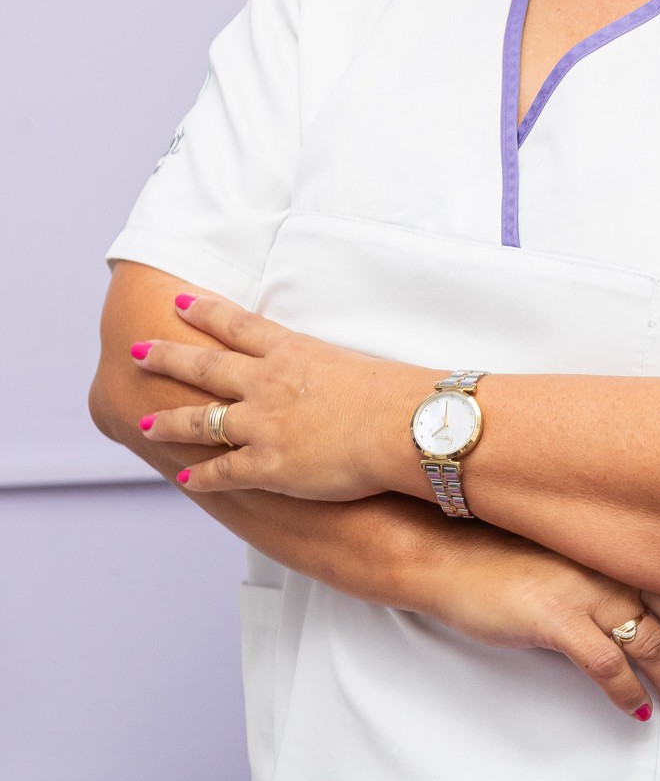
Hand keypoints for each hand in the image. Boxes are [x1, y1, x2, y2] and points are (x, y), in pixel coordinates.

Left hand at [133, 293, 423, 499]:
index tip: (180, 300)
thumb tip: (329, 374)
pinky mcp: (268, 464)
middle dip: (167, 357)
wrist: (400, 425)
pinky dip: (201, 477)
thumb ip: (329, 367)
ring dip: (170, 421)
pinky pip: (223, 472)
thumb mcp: (354, 363)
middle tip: (138, 350)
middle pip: (205, 365)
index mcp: (291, 351)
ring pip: (201, 420)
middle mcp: (267, 382)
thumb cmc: (393, 394)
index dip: (205, 311)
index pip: (237, 325)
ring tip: (145, 423)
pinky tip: (183, 480)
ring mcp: (262, 423)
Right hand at [421, 525, 659, 722]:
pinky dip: (627, 691)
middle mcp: (613, 561)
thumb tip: (646, 618)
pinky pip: (606, 663)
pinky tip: (636, 708)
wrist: (443, 551)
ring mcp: (586, 586)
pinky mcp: (555, 615)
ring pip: (654, 643)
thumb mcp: (570, 555)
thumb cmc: (501, 553)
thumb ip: (611, 575)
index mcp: (621, 545)